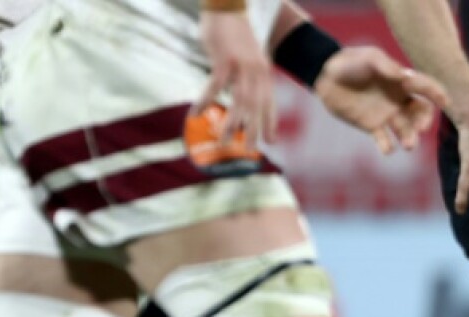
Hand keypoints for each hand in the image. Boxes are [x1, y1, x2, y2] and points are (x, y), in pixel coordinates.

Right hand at [196, 11, 276, 143]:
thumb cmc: (234, 31)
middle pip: (257, 106)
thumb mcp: (248, 55)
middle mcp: (256, 71)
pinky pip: (215, 86)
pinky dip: (205, 100)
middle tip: (250, 150)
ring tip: (225, 141)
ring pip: (240, 101)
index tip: (271, 141)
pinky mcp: (224, 60)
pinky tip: (196, 113)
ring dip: (232, 123)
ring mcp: (241, 66)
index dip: (270, 122)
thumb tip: (243, 92)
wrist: (228, 5)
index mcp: (263, 71)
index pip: (269, 101)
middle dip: (254, 130)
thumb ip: (248, 73)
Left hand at [314, 47, 448, 154]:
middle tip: (420, 129)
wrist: (327, 76)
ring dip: (410, 138)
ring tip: (408, 145)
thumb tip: (403, 76)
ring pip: (405, 129)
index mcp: (401, 82)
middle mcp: (398, 100)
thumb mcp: (369, 58)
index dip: (437, 94)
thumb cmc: (351, 62)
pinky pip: (384, 140)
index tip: (445, 103)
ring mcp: (386, 114)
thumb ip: (386, 66)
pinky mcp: (372, 126)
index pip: (425, 88)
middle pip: (420, 113)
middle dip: (423, 122)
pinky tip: (387, 148)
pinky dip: (387, 146)